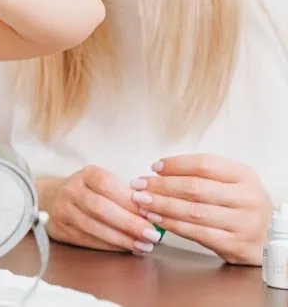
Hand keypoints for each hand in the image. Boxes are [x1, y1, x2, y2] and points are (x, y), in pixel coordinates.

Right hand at [40, 166, 164, 254]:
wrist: (52, 198)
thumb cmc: (89, 191)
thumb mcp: (103, 182)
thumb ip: (124, 194)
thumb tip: (152, 211)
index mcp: (85, 174)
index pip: (106, 184)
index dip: (129, 200)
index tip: (150, 212)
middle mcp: (70, 190)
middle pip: (100, 207)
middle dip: (129, 223)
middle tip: (152, 234)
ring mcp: (63, 210)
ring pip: (93, 227)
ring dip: (121, 239)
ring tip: (144, 245)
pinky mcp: (60, 229)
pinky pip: (88, 240)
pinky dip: (110, 246)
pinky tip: (127, 247)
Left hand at [130, 154, 271, 264]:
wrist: (269, 239)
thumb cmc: (240, 206)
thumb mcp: (231, 184)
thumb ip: (202, 175)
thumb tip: (160, 170)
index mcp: (245, 176)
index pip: (204, 164)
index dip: (175, 164)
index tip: (154, 167)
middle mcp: (247, 198)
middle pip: (194, 188)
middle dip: (160, 186)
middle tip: (138, 185)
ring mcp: (243, 223)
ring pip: (192, 211)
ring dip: (161, 206)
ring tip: (141, 202)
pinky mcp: (235, 245)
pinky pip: (196, 233)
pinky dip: (172, 225)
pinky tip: (156, 219)